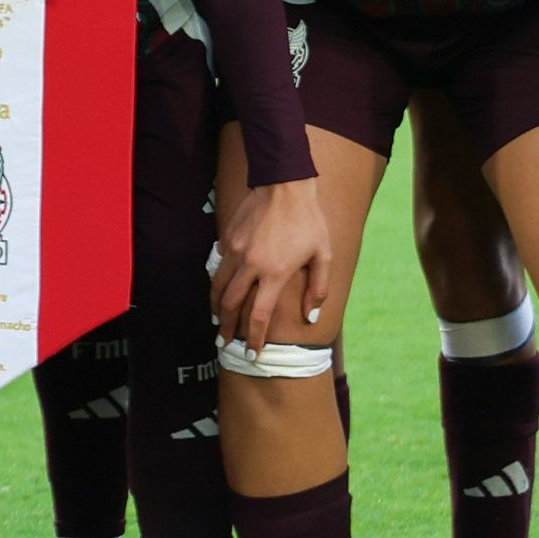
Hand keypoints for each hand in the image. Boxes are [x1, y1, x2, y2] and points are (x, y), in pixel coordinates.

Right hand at [210, 176, 333, 353]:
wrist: (283, 183)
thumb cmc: (308, 219)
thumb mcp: (323, 254)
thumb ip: (317, 288)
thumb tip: (311, 316)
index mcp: (275, 273)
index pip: (258, 316)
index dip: (253, 339)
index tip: (251, 353)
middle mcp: (251, 265)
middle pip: (230, 306)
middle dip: (226, 329)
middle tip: (224, 343)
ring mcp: (236, 251)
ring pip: (217, 287)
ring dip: (215, 308)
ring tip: (216, 321)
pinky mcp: (228, 239)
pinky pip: (219, 266)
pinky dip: (217, 282)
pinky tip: (220, 288)